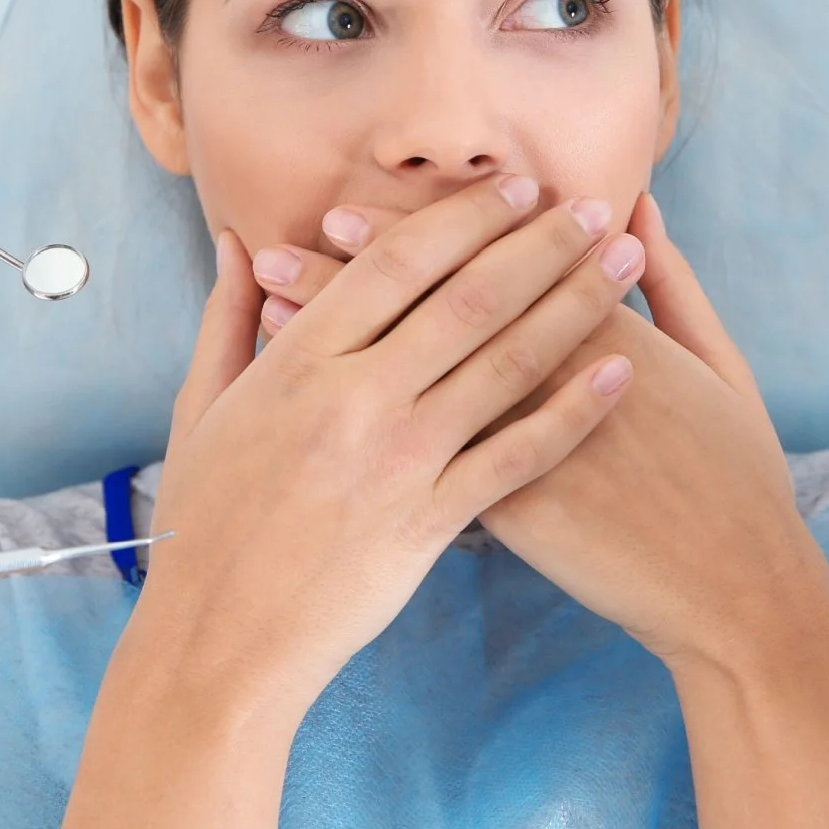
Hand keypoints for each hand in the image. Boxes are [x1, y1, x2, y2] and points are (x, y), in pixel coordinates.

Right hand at [53, 177, 641, 828]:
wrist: (219, 639)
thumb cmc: (206, 522)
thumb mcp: (202, 408)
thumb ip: (228, 318)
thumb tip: (237, 241)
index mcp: (298, 362)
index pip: (397, 262)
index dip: (465, 218)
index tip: (518, 189)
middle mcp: (354, 400)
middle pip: (468, 298)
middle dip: (541, 244)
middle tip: (593, 207)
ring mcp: (398, 462)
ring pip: (506, 364)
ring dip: (577, 305)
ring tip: (627, 265)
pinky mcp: (430, 523)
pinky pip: (518, 456)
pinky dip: (574, 411)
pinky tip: (622, 374)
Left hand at [257, 193, 828, 828]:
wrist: (736, 586)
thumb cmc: (734, 474)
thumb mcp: (717, 364)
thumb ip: (672, 285)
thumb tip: (642, 215)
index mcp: (599, 333)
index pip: (488, 266)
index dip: (408, 241)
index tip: (345, 213)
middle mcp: (550, 380)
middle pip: (431, 316)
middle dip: (349, 285)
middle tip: (279, 251)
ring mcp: (527, 448)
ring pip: (413, 381)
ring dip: (343, 352)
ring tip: (273, 324)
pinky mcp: (514, 512)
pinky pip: (423, 461)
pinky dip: (366, 428)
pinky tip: (317, 414)